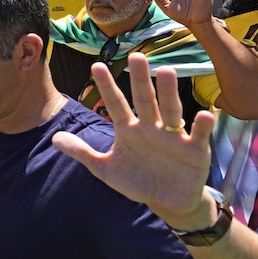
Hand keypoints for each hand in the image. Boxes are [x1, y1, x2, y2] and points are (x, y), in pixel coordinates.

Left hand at [51, 53, 217, 230]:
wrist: (166, 202)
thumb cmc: (136, 180)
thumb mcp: (105, 169)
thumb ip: (82, 152)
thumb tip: (54, 138)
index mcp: (129, 129)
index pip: (116, 104)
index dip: (107, 87)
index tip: (96, 66)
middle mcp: (150, 127)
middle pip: (144, 100)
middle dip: (140, 80)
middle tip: (136, 56)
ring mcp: (173, 136)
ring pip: (170, 110)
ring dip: (169, 93)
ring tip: (167, 72)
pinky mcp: (195, 150)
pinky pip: (197, 135)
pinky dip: (201, 125)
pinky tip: (203, 114)